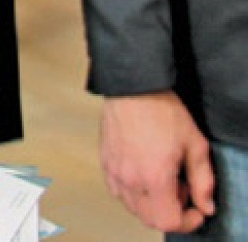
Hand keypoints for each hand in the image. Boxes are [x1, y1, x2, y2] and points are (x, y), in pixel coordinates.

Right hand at [100, 92, 215, 232]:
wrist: (133, 88)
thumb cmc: (162, 111)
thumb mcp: (196, 145)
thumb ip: (204, 181)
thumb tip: (205, 205)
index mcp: (155, 177)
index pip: (168, 222)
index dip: (187, 221)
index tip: (195, 209)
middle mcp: (130, 179)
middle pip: (149, 219)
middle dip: (170, 212)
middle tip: (180, 189)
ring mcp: (114, 171)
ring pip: (132, 207)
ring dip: (150, 203)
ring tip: (160, 178)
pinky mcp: (104, 162)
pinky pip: (117, 191)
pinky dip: (132, 192)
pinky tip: (143, 173)